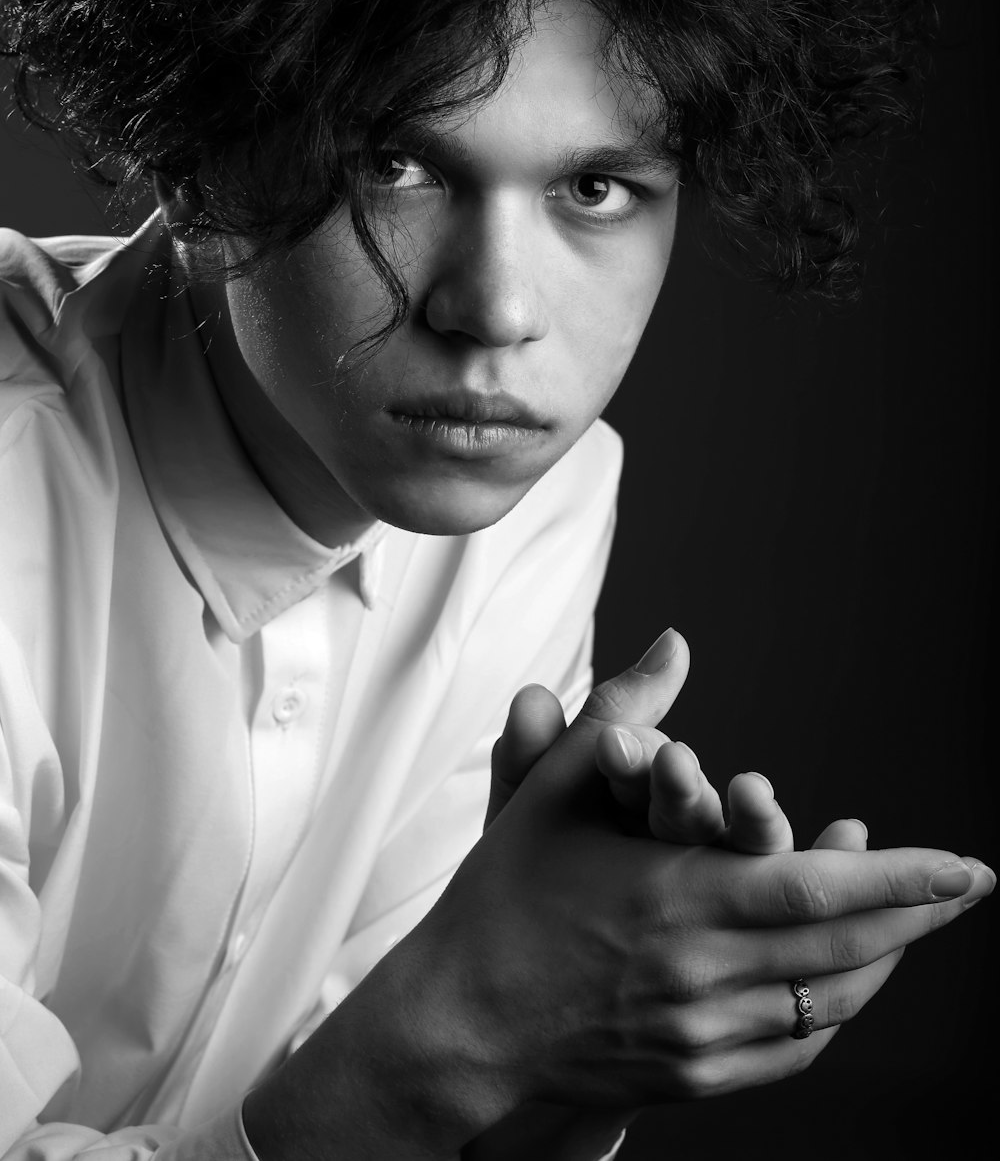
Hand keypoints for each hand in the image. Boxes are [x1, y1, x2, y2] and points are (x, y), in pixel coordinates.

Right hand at [413, 634, 993, 1119]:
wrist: (459, 1018)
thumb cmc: (505, 895)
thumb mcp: (555, 788)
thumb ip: (625, 711)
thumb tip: (675, 642)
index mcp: (676, 896)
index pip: (821, 889)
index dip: (904, 880)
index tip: (966, 865)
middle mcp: (701, 973)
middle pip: (846, 950)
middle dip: (918, 916)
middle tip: (967, 888)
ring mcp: (702, 1035)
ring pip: (828, 1005)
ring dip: (881, 960)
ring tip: (912, 923)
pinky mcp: (694, 1076)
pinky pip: (794, 1051)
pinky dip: (833, 1013)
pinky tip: (843, 980)